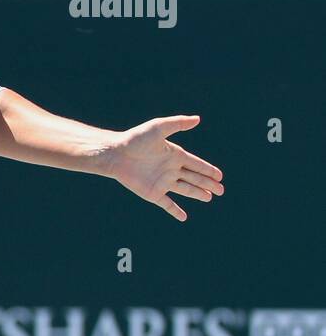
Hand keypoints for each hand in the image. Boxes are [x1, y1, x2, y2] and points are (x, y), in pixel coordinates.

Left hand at [103, 115, 223, 221]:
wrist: (115, 154)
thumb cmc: (135, 139)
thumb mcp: (158, 128)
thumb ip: (178, 123)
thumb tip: (198, 118)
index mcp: (174, 155)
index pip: (196, 164)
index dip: (208, 170)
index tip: (220, 176)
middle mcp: (170, 169)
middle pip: (194, 178)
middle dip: (208, 184)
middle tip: (221, 190)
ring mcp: (162, 182)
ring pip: (185, 190)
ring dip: (198, 194)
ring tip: (210, 197)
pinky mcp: (152, 193)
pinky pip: (167, 204)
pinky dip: (175, 211)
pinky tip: (183, 217)